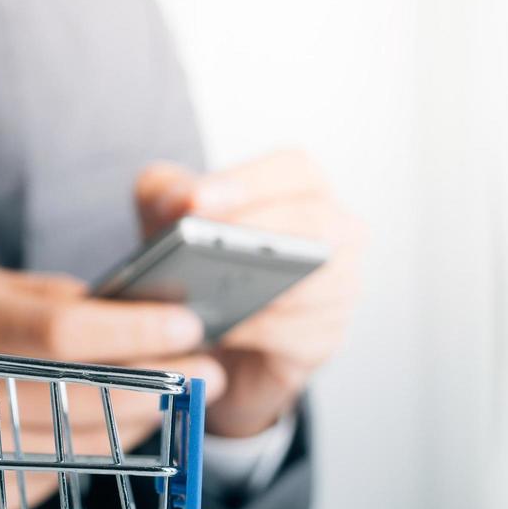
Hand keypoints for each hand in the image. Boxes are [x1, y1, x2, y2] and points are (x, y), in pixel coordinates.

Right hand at [0, 267, 223, 508]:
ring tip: (176, 401)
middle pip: (84, 396)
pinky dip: (94, 455)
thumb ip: (48, 300)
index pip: (66, 335)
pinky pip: (55, 478)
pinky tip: (118, 433)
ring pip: (81, 446)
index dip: (137, 334)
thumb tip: (136, 310)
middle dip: (160, 384)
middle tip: (206, 372)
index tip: (189, 326)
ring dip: (141, 425)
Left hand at [134, 150, 365, 437]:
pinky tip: (220, 330)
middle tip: (203, 246)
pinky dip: (257, 331)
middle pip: (316, 223)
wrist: (211, 331)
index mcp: (303, 190)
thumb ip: (167, 191)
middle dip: (259, 231)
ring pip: (314, 283)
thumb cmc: (201, 261)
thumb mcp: (169, 216)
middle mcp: (336, 232)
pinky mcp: (327, 337)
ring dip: (256, 290)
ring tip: (202, 294)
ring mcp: (339, 287)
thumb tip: (186, 199)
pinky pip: (300, 333)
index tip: (198, 201)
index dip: (249, 183)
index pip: (294, 171)